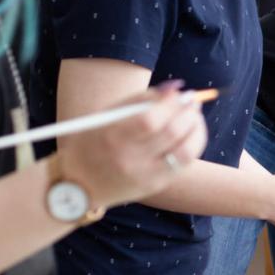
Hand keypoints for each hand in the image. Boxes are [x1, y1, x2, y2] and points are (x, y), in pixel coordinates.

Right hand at [61, 85, 207, 207]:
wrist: (77, 184)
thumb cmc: (94, 141)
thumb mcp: (107, 115)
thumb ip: (141, 99)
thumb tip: (176, 88)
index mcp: (112, 138)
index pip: (150, 120)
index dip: (171, 104)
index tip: (181, 93)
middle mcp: (129, 160)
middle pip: (172, 133)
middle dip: (189, 113)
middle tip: (193, 102)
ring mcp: (144, 176)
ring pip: (186, 151)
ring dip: (197, 129)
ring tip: (194, 117)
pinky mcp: (154, 186)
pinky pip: (183, 164)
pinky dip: (191, 145)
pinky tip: (188, 135)